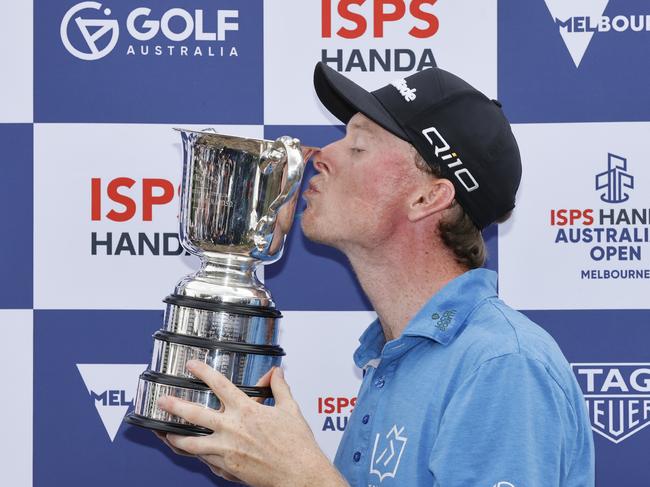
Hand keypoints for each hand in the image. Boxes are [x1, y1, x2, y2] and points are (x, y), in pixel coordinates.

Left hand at [157, 361, 346, 486]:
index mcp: (246, 411)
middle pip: (195, 414)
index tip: (192, 365)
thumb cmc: (296, 444)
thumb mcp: (290, 409)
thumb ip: (279, 388)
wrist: (299, 473)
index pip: (220, 385)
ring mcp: (226, 450)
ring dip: (175, 437)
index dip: (203, 372)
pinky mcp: (227, 468)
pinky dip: (195, 455)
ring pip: (191, 443)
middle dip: (175, 406)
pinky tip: (190, 452)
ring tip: (164, 433)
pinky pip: (204, 460)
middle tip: (163, 400)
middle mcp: (232, 429)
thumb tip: (277, 373)